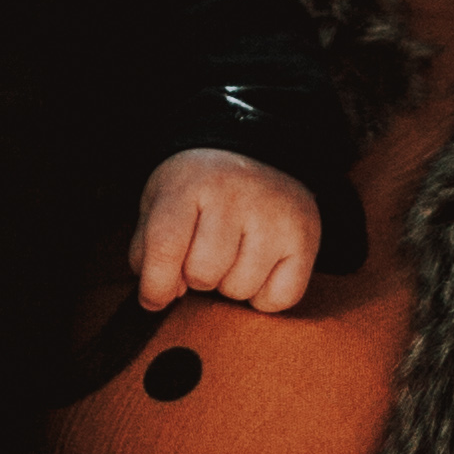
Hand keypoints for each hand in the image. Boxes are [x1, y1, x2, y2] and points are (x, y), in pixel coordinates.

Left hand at [131, 149, 321, 316]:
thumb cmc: (201, 189)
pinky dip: (264, 295)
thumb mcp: (160, 201)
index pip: (166, 246)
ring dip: (230, 285)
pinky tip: (259, 266)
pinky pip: (278, 299)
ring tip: (233, 255)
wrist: (258, 154)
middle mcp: (236, 196)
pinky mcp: (305, 238)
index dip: (154, 285)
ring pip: (240, 289)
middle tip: (203, 255)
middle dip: (196, 277)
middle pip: (203, 274)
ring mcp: (275, 216)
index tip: (153, 299)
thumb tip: (161, 295)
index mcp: (191, 184)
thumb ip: (148, 249)